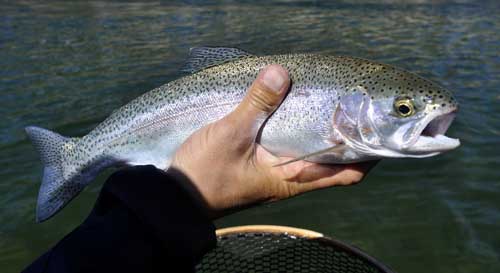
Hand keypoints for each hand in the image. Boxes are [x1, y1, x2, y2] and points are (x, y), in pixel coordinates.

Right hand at [169, 65, 375, 218]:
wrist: (178, 196)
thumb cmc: (206, 173)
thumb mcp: (230, 135)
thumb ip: (256, 103)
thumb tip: (280, 73)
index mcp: (294, 178)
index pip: (346, 173)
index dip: (369, 156)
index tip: (380, 132)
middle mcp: (292, 178)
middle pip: (335, 162)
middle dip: (350, 140)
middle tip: (359, 111)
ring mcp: (278, 174)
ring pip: (314, 155)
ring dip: (327, 135)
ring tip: (334, 108)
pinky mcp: (263, 167)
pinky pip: (292, 151)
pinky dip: (302, 133)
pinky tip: (297, 113)